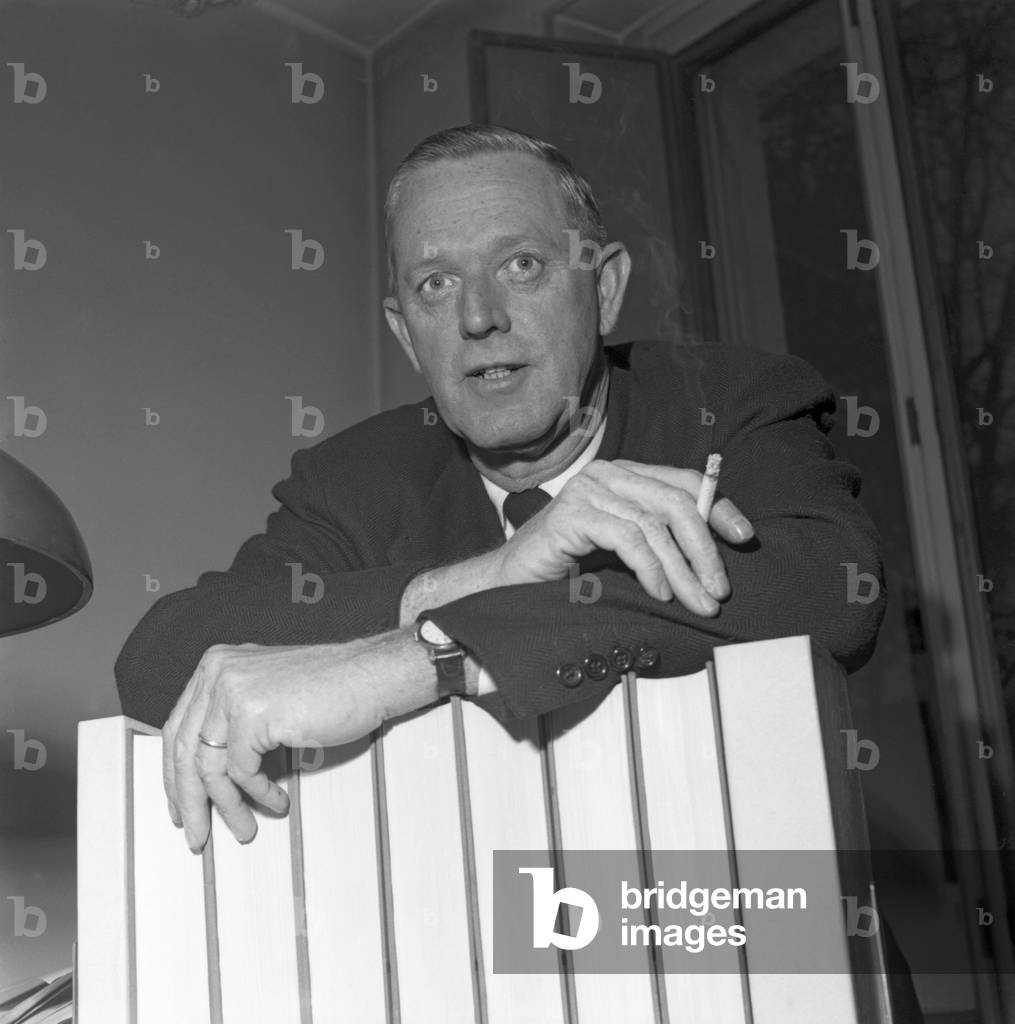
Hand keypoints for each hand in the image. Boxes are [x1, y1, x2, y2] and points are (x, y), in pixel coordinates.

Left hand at [162, 634, 423, 851]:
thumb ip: (234, 716)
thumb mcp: (269, 693)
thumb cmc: (332, 687)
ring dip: (226, 807)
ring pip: (208, 767)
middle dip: (189, 801)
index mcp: (216, 664)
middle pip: (183, 751)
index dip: (175, 775)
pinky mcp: (252, 712)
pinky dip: (257, 794)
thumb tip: (207, 770)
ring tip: (243, 830)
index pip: (178, 728)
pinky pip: (241, 771)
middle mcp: (217, 672)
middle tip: (196, 834)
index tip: (181, 805)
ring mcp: (232, 690)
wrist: (372, 674)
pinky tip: (276, 801)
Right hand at [494, 459, 753, 615]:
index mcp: (625, 476)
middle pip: (676, 502)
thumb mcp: (626, 553)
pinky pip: (627, 538)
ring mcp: (587, 491)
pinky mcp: (571, 514)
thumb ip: (660, 541)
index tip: (745, 538)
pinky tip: (659, 594)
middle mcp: (607, 474)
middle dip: (705, 549)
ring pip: (654, 525)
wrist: (511, 585)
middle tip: (720, 591)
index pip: (685, 482)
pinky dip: (650, 569)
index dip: (719, 508)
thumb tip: (713, 557)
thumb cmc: (569, 572)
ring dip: (682, 570)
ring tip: (697, 602)